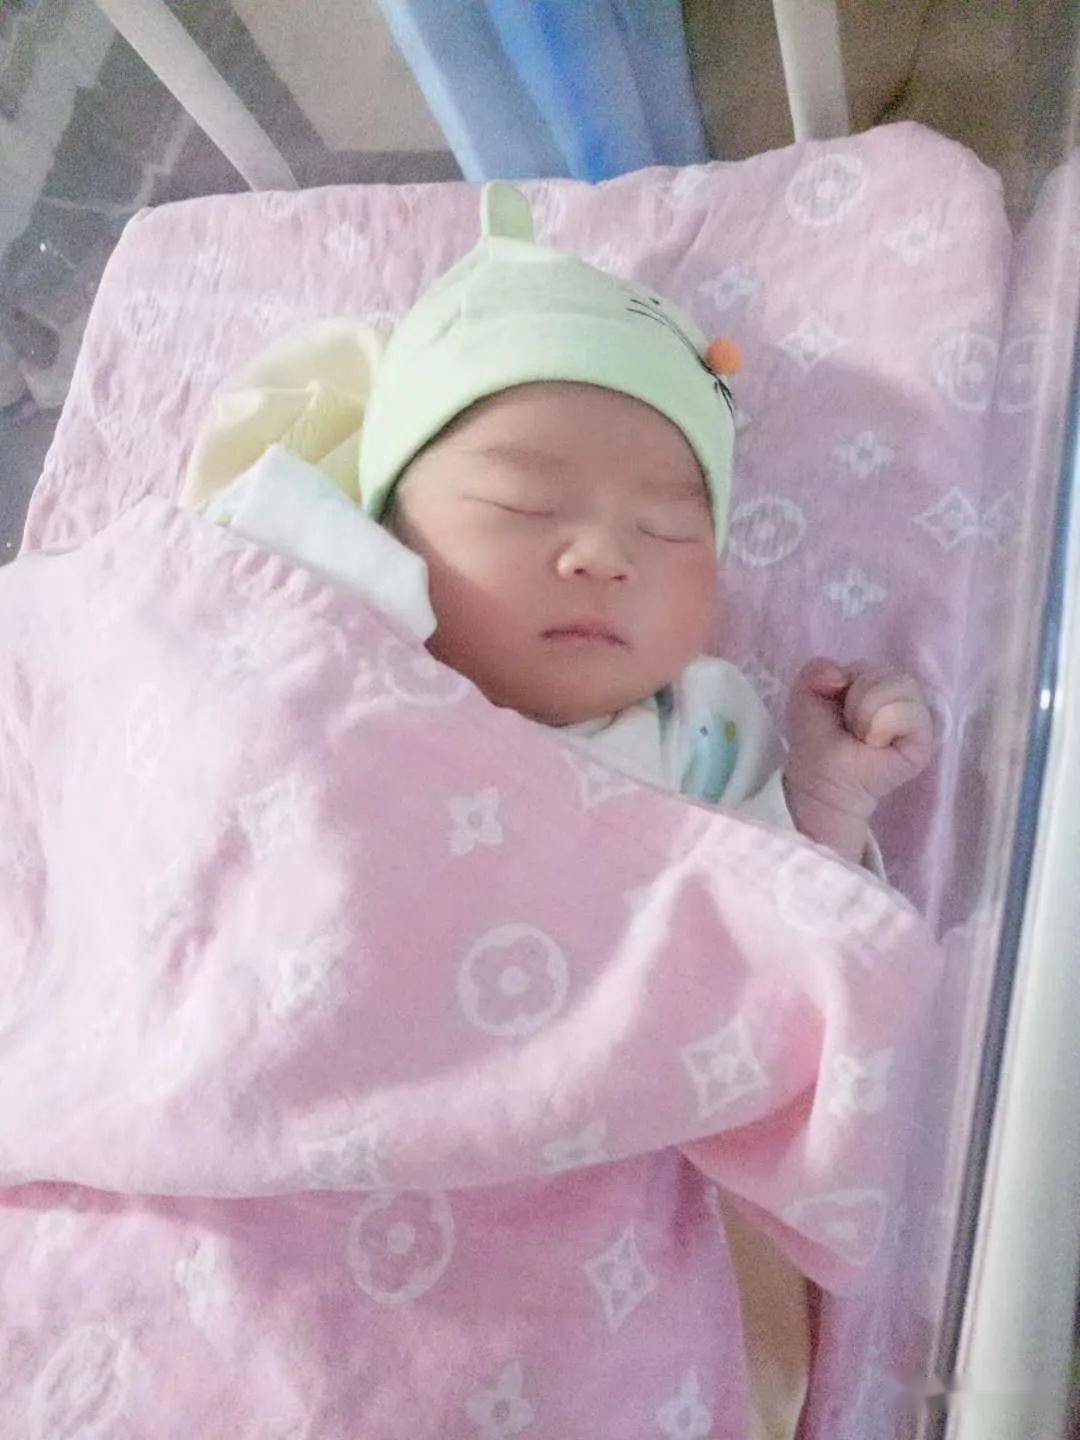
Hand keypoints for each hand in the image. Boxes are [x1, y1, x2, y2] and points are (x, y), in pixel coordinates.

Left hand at [783, 659, 933, 859]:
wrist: (821, 777)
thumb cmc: (817, 737)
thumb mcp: (806, 693)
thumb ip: (816, 668)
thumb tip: (838, 676)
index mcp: (876, 681)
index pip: (871, 663)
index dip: (846, 680)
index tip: (835, 703)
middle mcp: (901, 695)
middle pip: (886, 670)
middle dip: (857, 696)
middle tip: (849, 725)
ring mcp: (916, 716)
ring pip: (901, 684)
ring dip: (867, 710)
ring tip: (862, 734)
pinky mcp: (924, 739)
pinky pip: (911, 711)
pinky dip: (884, 723)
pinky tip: (875, 742)